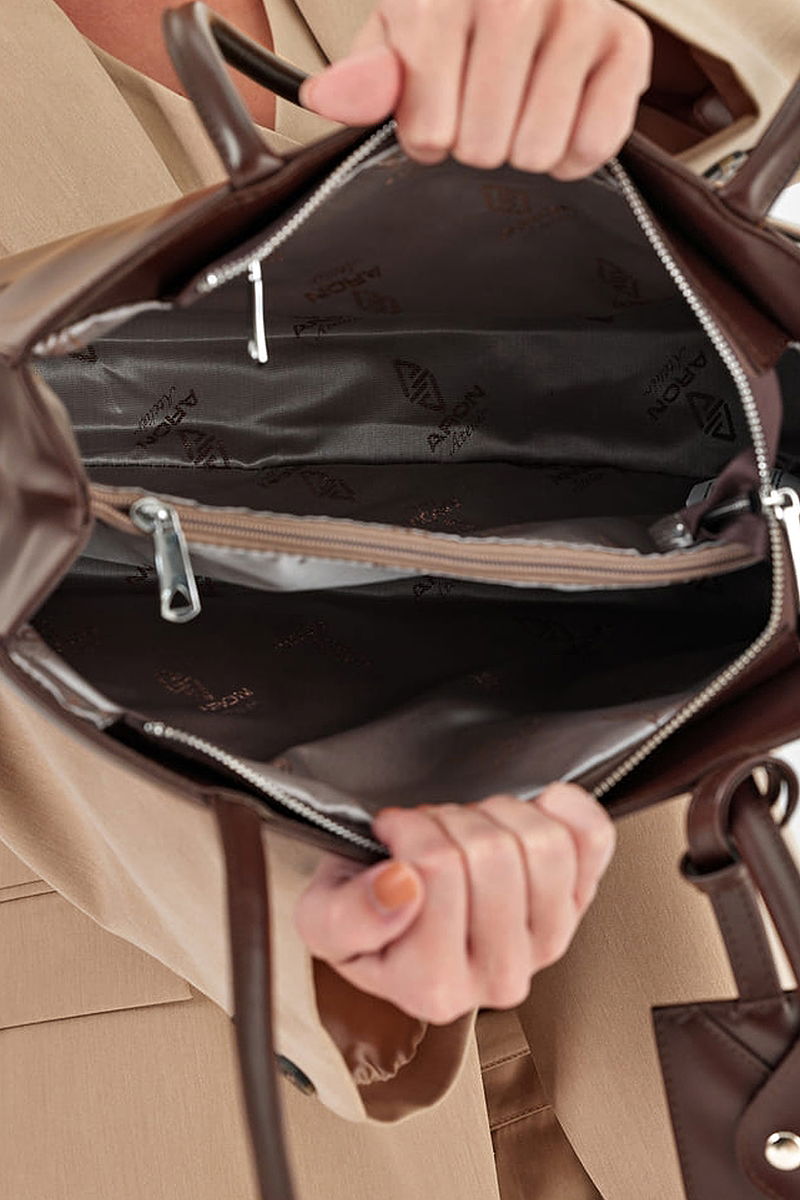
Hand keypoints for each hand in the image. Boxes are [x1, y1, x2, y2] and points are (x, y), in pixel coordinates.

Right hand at [295, 785, 615, 1023]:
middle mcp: (500, 977)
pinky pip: (591, 839)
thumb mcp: (323, 921)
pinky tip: (529, 810)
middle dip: (448, 820)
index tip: (392, 837)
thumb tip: (399, 886)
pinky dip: (562, 808)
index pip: (437, 871)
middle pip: (492, 853)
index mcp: (434, 988)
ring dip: (494, 812)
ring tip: (463, 828)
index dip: (409, 831)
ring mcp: (547, 941)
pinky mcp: (579, 905)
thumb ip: (347, 914)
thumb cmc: (367, 917)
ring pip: (543, 844)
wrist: (400, 918)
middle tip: (427, 831)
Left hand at [299, 0, 651, 179]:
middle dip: (477, 145)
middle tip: (481, 108)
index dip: (428, 139)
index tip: (434, 110)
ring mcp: (580, 11)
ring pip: (538, 149)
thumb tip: (328, 96)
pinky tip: (557, 119)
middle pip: (486, 147)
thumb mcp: (393, 40)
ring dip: (523, 150)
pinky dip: (573, 154)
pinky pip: (594, 143)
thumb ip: (365, 78)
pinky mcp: (627, 41)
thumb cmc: (449, 16)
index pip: (432, 131)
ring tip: (518, 109)